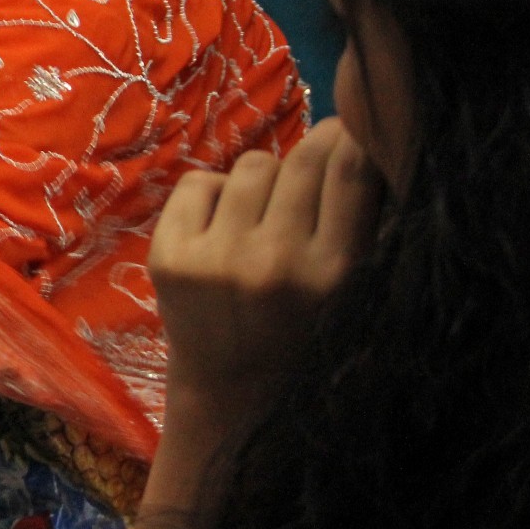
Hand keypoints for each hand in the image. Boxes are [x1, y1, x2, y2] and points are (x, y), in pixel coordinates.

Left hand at [147, 117, 382, 401]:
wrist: (231, 393)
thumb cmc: (303, 334)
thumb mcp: (351, 289)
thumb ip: (360, 224)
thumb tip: (360, 137)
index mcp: (336, 273)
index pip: (352, 171)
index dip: (354, 138)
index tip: (352, 136)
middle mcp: (276, 262)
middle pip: (302, 160)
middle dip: (314, 151)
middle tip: (312, 166)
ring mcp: (217, 258)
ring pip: (251, 166)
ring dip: (262, 178)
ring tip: (263, 212)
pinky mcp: (169, 256)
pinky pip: (198, 181)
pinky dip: (213, 192)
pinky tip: (221, 224)